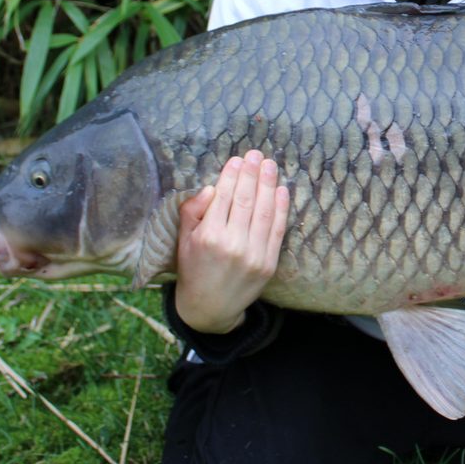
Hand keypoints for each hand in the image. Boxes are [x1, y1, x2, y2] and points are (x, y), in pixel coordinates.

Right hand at [172, 150, 290, 333]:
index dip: (233, 175)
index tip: (238, 159)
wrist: (210, 308)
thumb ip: (192, 212)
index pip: (224, 197)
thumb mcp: (182, 241)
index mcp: (208, 237)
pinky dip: (281, 208)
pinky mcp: (268, 263)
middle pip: (246, 200)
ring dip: (269, 185)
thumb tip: (211, 188)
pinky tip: (281, 190)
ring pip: (264, 211)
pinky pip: (277, 230)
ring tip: (270, 165)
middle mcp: (232, 244)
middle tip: (257, 155)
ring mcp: (253, 254)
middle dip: (252, 174)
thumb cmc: (193, 270)